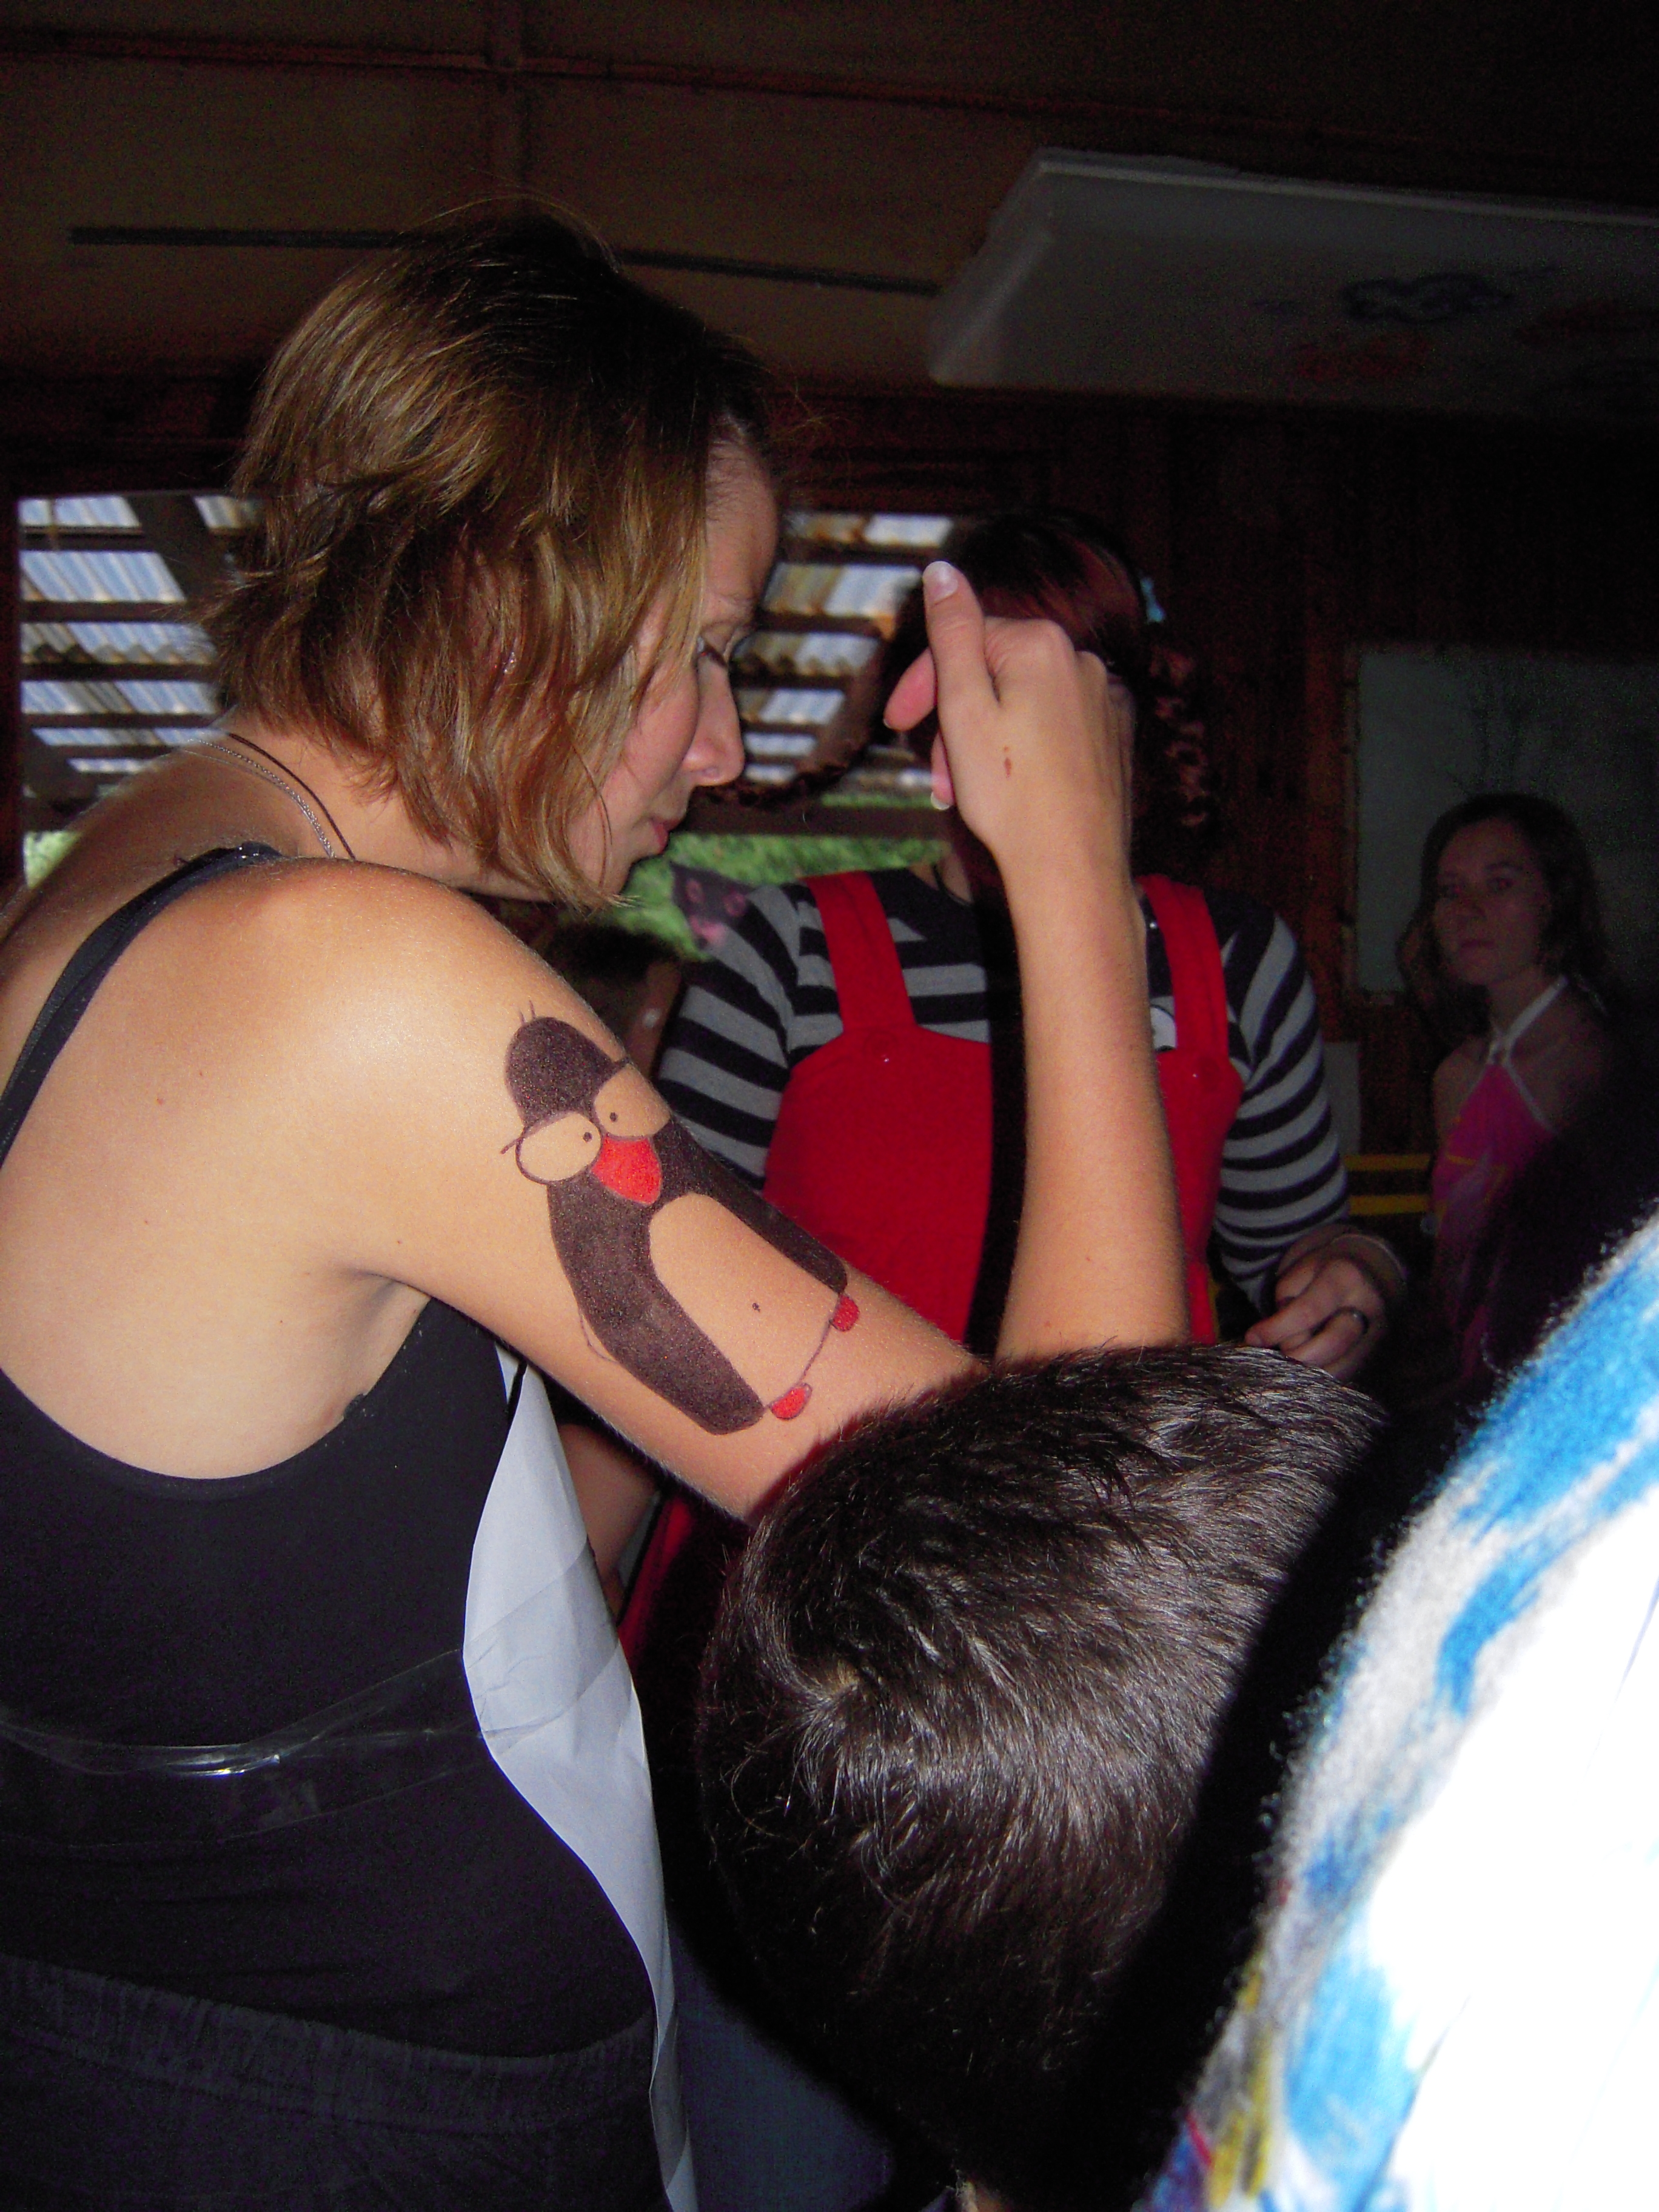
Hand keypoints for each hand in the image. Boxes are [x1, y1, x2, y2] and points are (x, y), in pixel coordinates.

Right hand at [885, 563, 1135, 895]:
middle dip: (952, 719)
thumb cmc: (1010, 794)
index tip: (895, 723)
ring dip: (979, 741)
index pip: (965, 640)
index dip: (922, 682)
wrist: (1070, 867)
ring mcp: (1102, 701)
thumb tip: (942, 571)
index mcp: (1043, 645)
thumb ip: (952, 633)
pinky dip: (1017, 751)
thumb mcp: (964, 708)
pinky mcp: (1110, 738)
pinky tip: (1003, 792)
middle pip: (991, 673)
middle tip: (934, 775)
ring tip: (961, 792)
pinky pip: (1048, 728)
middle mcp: (1081, 662)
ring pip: (1018, 704)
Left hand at [1245, 1233, 1396, 1381]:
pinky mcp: (1380, 1353)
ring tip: (1294, 1356)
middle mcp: (1369, 1307)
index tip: (1252, 1338)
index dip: (1276, 1329)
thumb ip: (1287, 1305)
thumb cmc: (1326, 1270)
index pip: (1308, 1311)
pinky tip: (1310, 1364)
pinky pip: (1347, 1374)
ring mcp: (1379, 1332)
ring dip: (1309, 1369)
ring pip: (1340, 1367)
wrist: (1371, 1271)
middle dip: (1296, 1354)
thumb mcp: (1300, 1272)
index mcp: (1345, 1278)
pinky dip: (1323, 1375)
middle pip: (1330, 1344)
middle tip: (1279, 1350)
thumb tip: (1269, 1343)